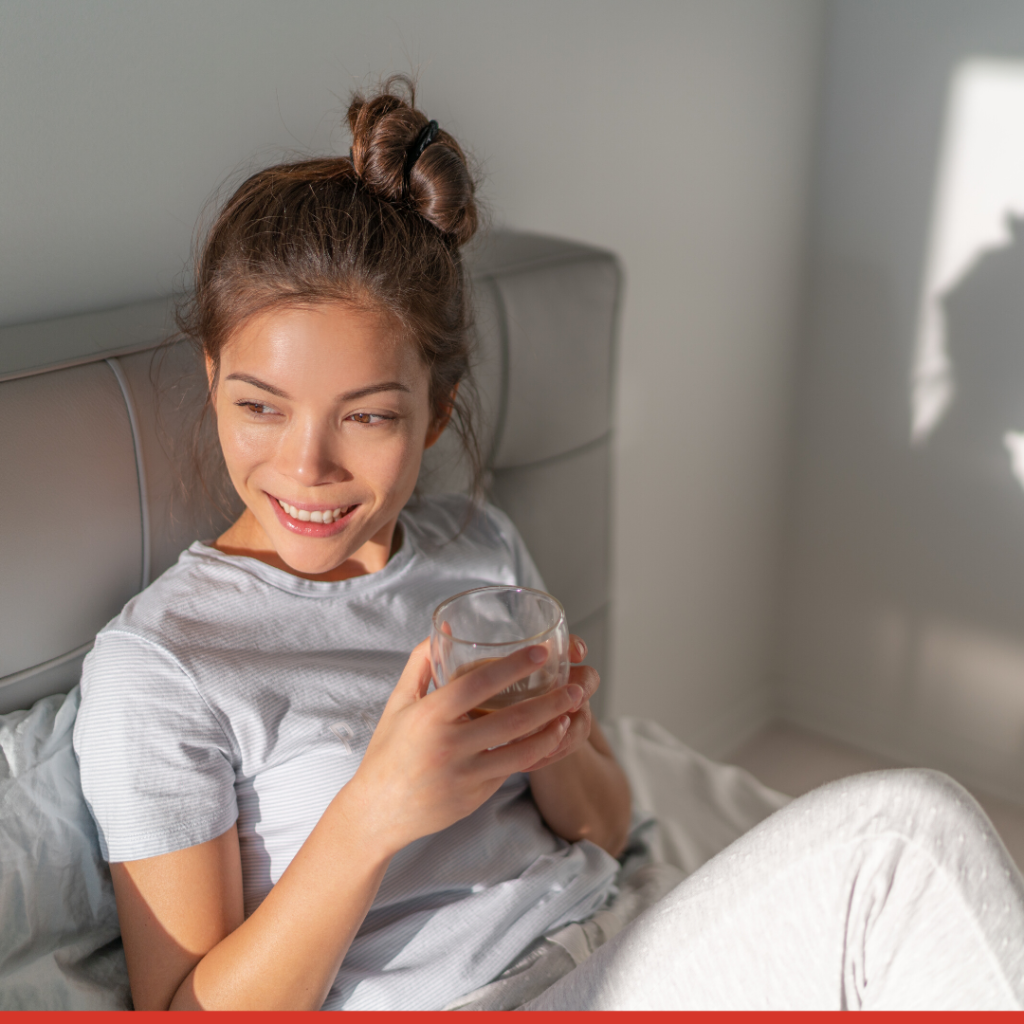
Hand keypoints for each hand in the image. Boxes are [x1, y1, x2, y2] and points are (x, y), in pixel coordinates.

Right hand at [342, 639, 583, 855]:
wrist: (377, 812)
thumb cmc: (389, 750)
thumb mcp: (399, 703)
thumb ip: (422, 663)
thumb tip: (448, 627)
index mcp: (428, 715)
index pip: (477, 684)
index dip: (513, 666)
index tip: (542, 652)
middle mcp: (447, 745)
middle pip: (511, 720)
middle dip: (550, 702)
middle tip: (576, 686)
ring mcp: (463, 774)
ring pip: (521, 751)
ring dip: (552, 731)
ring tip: (572, 713)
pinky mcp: (474, 796)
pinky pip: (512, 771)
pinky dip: (536, 753)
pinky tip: (553, 738)